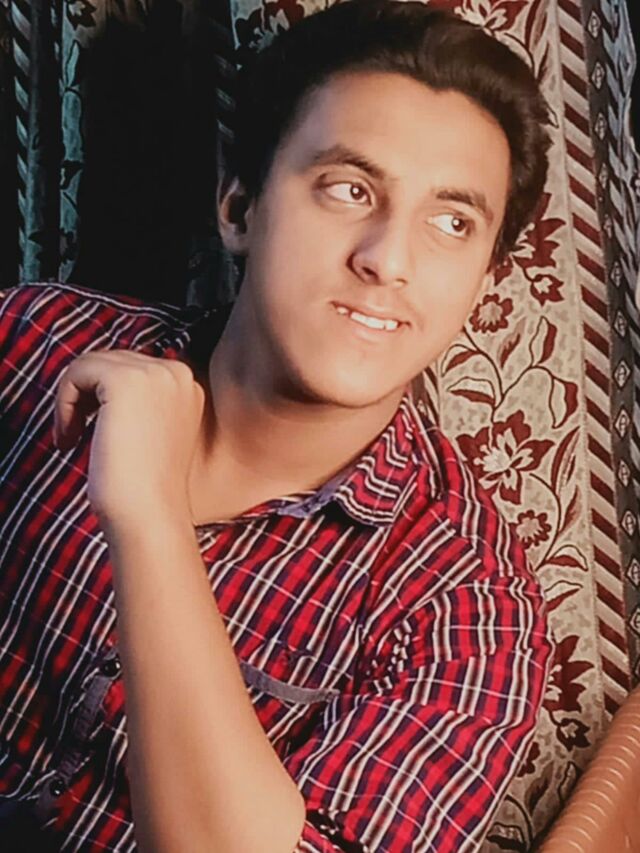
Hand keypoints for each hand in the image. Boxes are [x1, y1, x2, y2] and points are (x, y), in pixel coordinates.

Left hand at [53, 350, 205, 531]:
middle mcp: (176, 372)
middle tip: (77, 435)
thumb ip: (141, 401)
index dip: (104, 396)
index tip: (94, 430)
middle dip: (87, 396)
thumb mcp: (152, 432)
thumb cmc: (147, 485)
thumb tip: (100, 382)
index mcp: (188, 384)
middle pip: (111, 360)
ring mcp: (153, 372)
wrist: (150, 513)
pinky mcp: (124, 380)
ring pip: (91, 364)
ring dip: (73, 399)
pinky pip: (76, 372)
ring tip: (72, 437)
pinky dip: (63, 404)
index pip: (132, 367)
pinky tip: (70, 437)